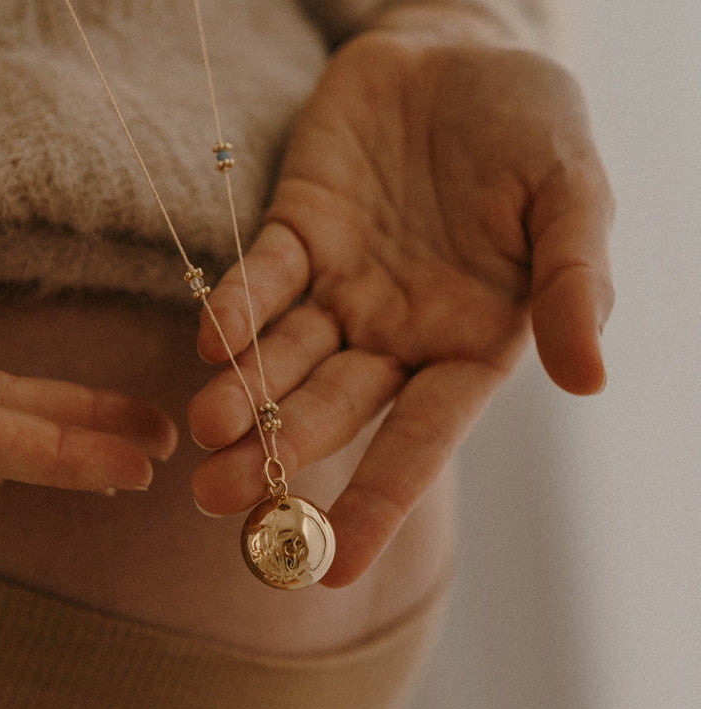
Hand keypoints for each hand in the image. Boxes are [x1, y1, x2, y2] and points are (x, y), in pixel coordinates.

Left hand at [188, 26, 612, 586]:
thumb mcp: (573, 195)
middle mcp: (397, 333)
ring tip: (204, 433)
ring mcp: (343, 287)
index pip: (421, 439)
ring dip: (243, 394)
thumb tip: (590, 379)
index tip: (332, 570)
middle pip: (334, 410)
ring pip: (287, 358)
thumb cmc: (533, 127)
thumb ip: (574, 282)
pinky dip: (236, 308)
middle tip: (220, 502)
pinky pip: (263, 277)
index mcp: (466, 346)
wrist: (466, 47)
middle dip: (278, 456)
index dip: (378, 503)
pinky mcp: (299, 232)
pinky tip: (208, 344)